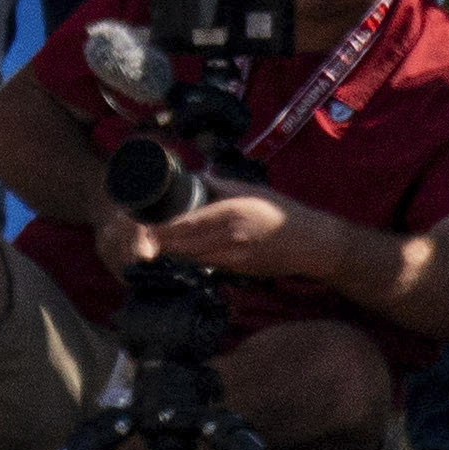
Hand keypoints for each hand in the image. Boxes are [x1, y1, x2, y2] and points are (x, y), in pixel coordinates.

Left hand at [138, 177, 321, 278]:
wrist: (309, 243)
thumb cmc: (279, 210)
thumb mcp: (249, 189)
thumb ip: (220, 185)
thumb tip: (195, 178)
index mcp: (230, 213)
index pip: (187, 224)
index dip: (162, 228)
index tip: (143, 224)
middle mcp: (229, 238)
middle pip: (184, 245)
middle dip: (160, 242)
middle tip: (139, 236)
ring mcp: (234, 258)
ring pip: (192, 258)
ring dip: (172, 252)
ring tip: (153, 244)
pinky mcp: (238, 271)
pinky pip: (206, 265)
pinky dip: (190, 259)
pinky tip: (180, 253)